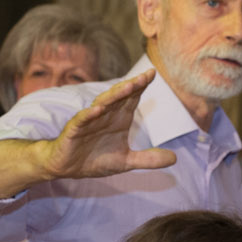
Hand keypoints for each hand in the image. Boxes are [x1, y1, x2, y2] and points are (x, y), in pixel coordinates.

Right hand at [39, 70, 176, 180]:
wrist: (67, 167)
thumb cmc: (95, 159)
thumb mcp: (126, 162)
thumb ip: (148, 159)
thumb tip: (174, 158)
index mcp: (118, 119)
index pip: (131, 98)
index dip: (141, 86)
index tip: (152, 73)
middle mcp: (104, 115)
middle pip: (119, 97)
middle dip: (131, 86)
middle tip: (145, 76)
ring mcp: (89, 121)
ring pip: (102, 104)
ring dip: (114, 96)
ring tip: (127, 87)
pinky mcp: (74, 130)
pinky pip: (82, 120)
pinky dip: (89, 115)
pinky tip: (97, 110)